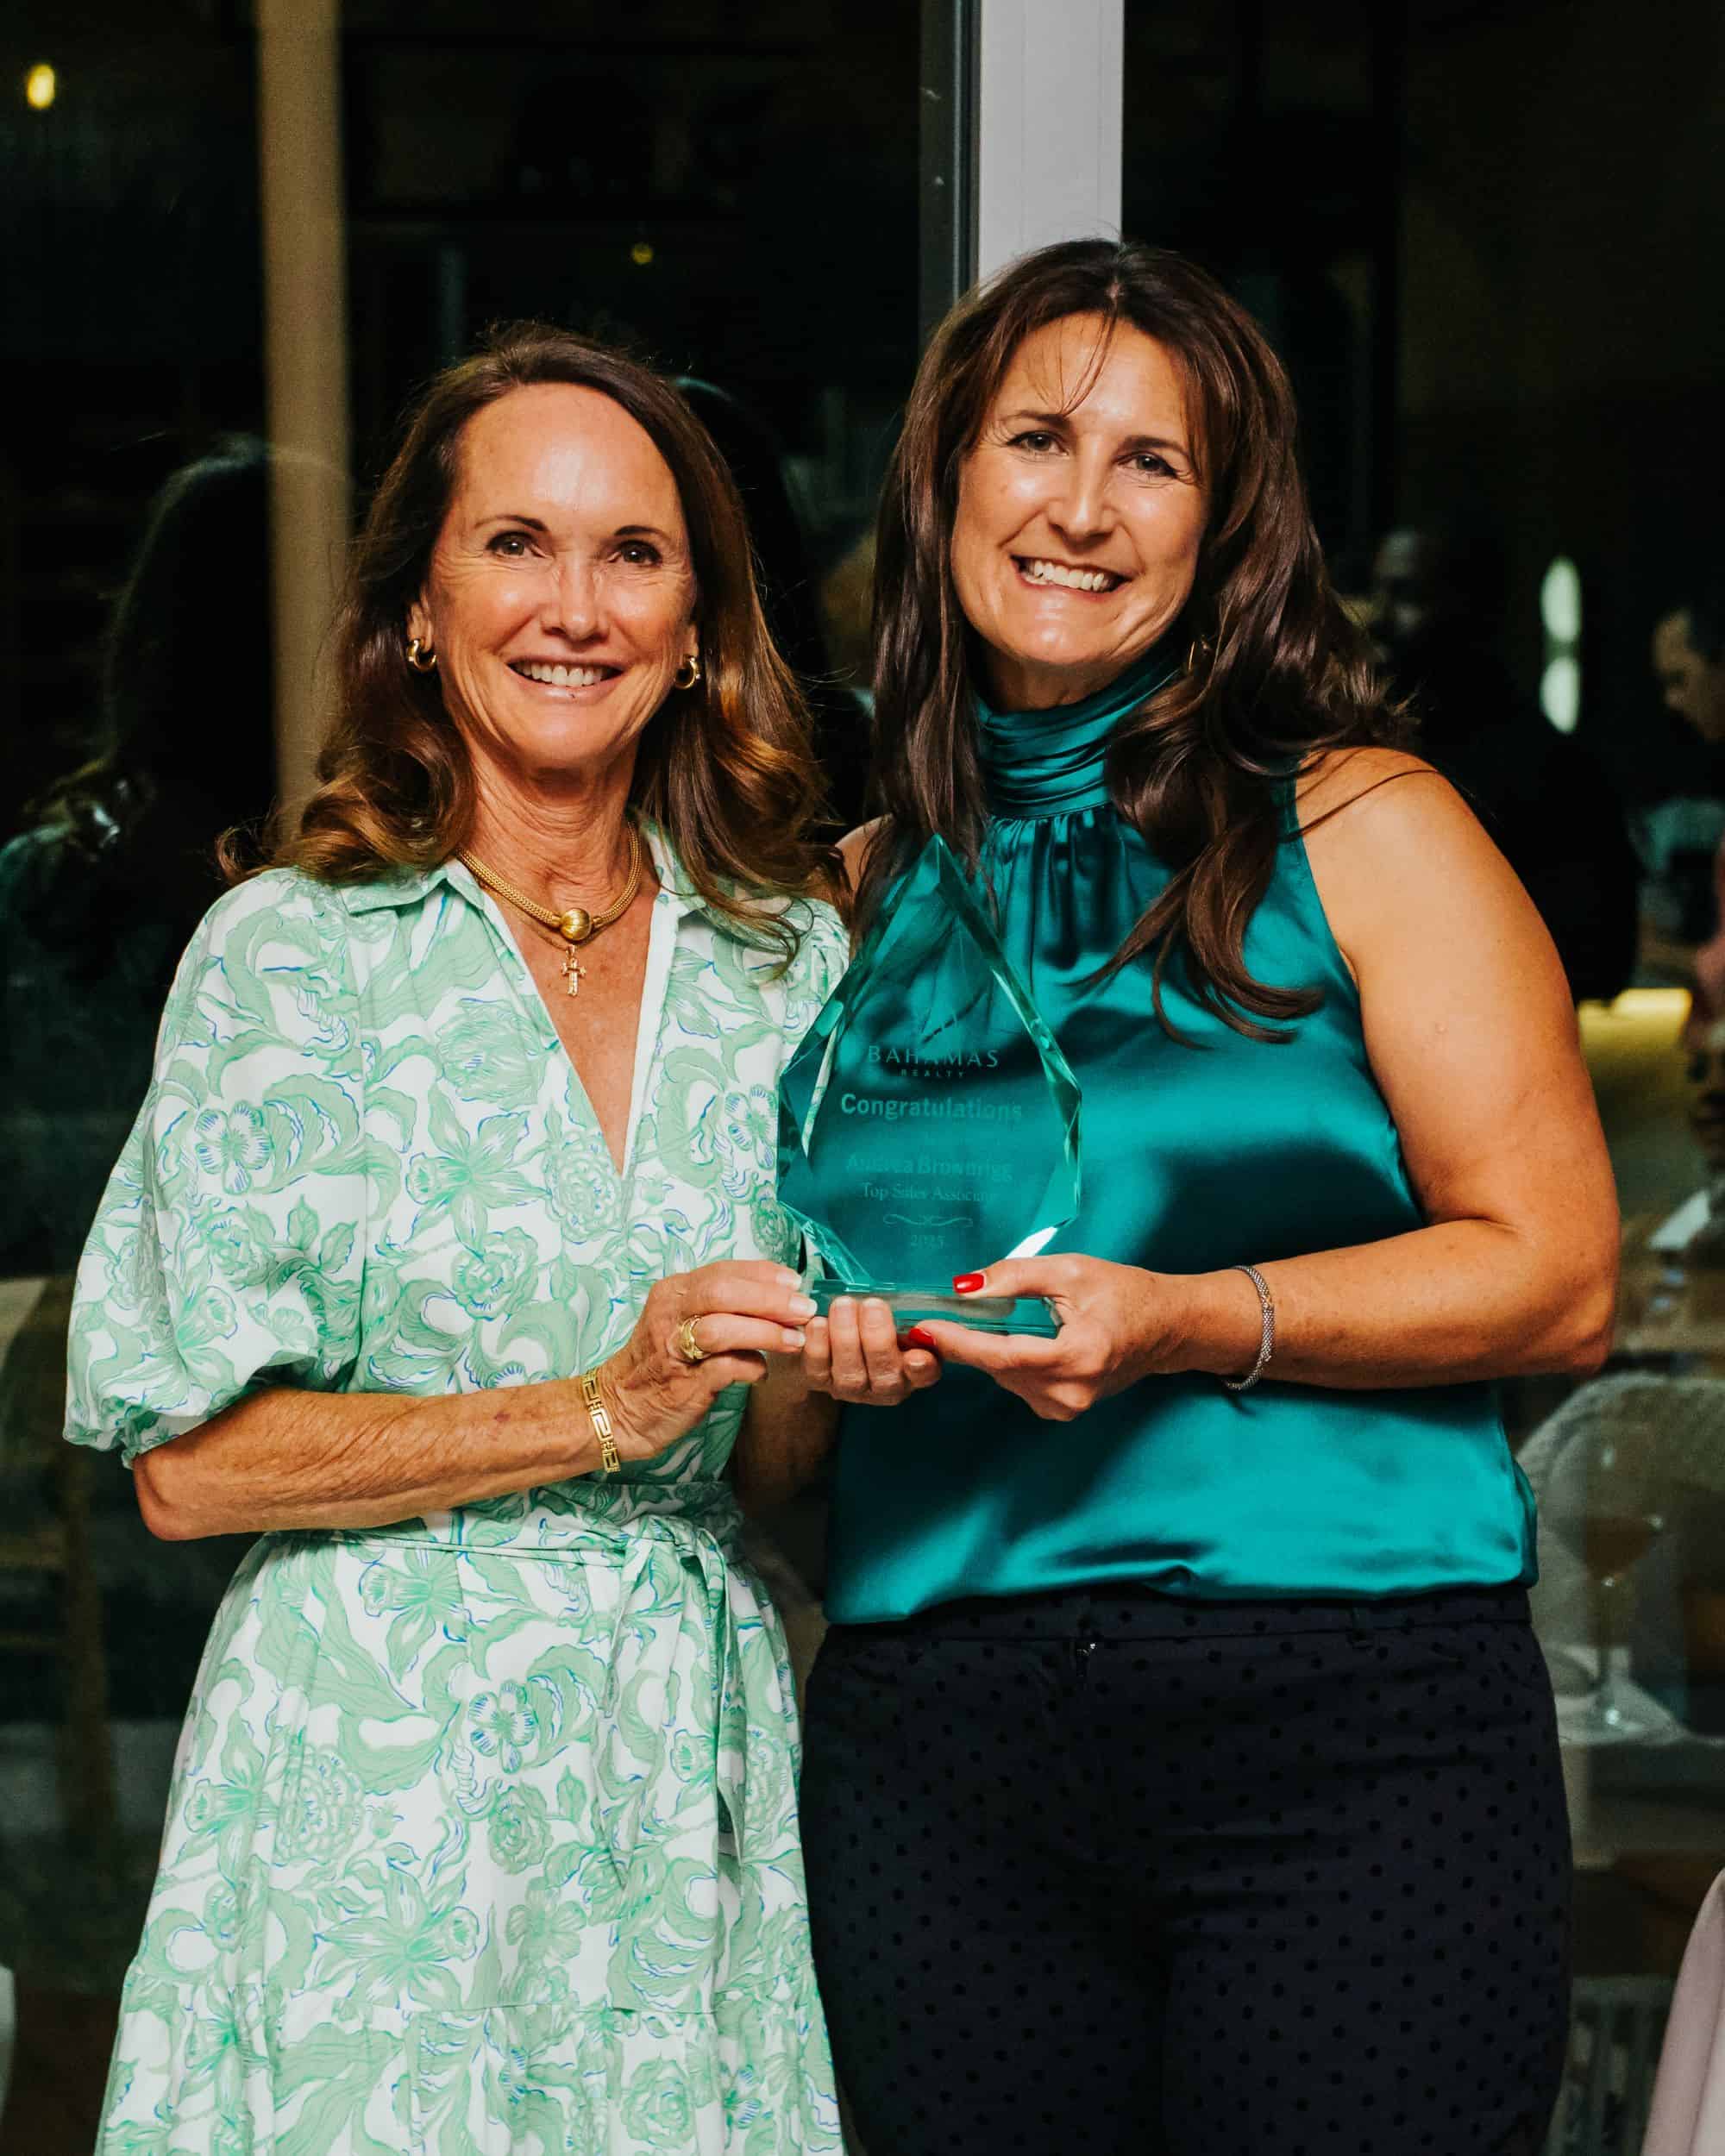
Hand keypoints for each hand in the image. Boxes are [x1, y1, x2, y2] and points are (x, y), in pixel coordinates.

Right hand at [597, 1262, 814, 1462]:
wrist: (619, 1409)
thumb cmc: (660, 1363)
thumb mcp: (683, 1322)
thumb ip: (721, 1307)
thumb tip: (778, 1297)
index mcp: (673, 1292)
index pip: (723, 1271)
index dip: (763, 1274)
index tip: (795, 1281)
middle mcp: (669, 1314)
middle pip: (724, 1292)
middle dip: (771, 1299)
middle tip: (804, 1309)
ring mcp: (672, 1349)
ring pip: (723, 1328)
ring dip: (767, 1332)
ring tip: (795, 1340)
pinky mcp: (682, 1384)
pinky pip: (725, 1368)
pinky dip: (752, 1366)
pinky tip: (762, 1372)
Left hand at [801, 1295, 943, 1406]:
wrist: (835, 1330)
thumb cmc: (875, 1318)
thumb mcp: (897, 1314)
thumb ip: (908, 1315)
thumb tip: (912, 1310)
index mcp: (914, 1369)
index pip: (925, 1375)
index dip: (922, 1369)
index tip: (916, 1356)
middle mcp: (887, 1386)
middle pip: (885, 1376)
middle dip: (878, 1340)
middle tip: (873, 1305)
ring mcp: (853, 1389)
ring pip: (850, 1375)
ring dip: (846, 1338)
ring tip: (844, 1305)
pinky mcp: (822, 1383)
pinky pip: (818, 1371)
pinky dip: (817, 1347)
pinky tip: (818, 1322)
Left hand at [912, 1255, 1237, 1421]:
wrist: (1167, 1328)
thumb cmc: (1126, 1294)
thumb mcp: (1071, 1271)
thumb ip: (1015, 1277)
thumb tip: (964, 1287)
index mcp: (1078, 1358)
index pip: (1001, 1354)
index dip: (958, 1341)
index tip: (923, 1327)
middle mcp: (1070, 1393)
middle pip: (998, 1366)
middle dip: (967, 1340)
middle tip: (938, 1313)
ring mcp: (1067, 1408)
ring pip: (1004, 1376)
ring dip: (988, 1348)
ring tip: (979, 1319)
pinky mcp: (1063, 1410)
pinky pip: (1018, 1382)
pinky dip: (1007, 1360)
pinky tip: (1015, 1337)